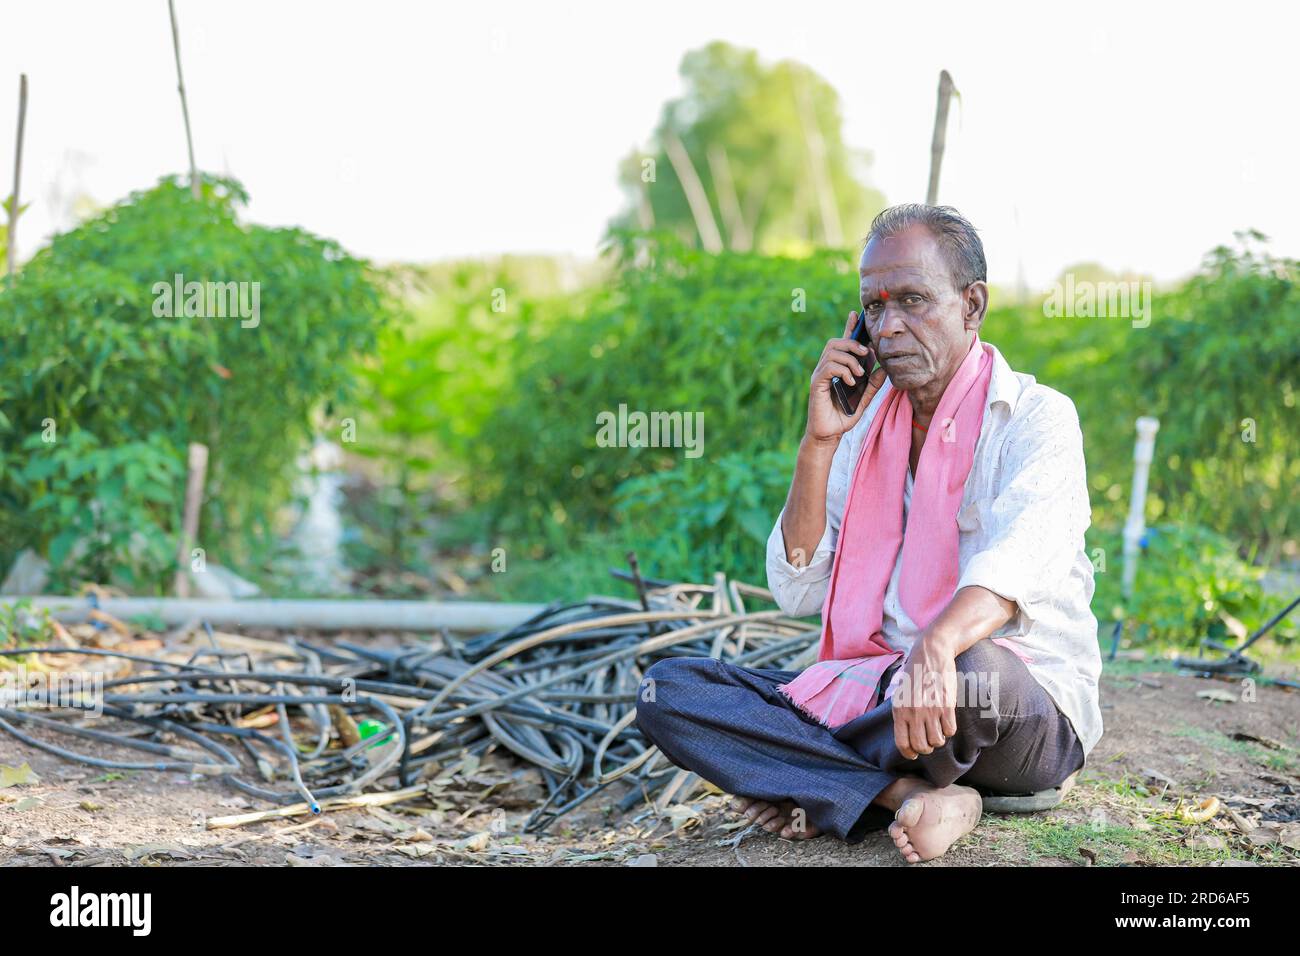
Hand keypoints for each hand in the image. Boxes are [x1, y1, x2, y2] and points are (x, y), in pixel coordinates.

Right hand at [804, 311, 887, 445]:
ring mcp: (820, 374)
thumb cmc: (843, 416)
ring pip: (832, 351)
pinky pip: (829, 366)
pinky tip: (851, 381)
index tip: (856, 314)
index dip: (849, 327)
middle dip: (852, 343)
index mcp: (838, 368)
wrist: (829, 434)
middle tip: (866, 354)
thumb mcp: (864, 400)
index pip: (843, 343)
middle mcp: (827, 368)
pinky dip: (843, 370)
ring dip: (850, 359)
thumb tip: (884, 370)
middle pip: (835, 342)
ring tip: (859, 374)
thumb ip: (873, 385)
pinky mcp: (816, 383)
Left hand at [891, 634, 959, 759]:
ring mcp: (931, 709)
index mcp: (899, 711)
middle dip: (926, 749)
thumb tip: (906, 739)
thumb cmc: (915, 676)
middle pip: (921, 747)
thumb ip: (902, 716)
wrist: (930, 655)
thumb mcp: (900, 695)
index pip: (902, 744)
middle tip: (928, 743)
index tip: (914, 754)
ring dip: (939, 740)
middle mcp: (914, 712)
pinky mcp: (947, 705)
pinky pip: (951, 730)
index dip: (909, 754)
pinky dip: (949, 730)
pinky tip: (946, 722)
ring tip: (937, 731)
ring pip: (937, 741)